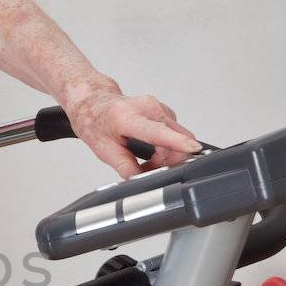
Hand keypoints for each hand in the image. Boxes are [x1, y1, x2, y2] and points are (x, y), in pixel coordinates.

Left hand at [64, 85, 202, 180]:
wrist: (94, 104)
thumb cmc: (96, 123)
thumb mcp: (105, 152)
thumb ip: (127, 168)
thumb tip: (144, 181)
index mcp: (127, 117)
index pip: (157, 131)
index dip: (176, 142)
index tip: (191, 148)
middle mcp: (146, 107)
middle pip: (174, 137)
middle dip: (169, 158)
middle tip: (150, 166)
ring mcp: (157, 106)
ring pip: (178, 136)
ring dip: (167, 153)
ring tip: (148, 157)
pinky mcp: (164, 109)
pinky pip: (175, 132)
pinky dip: (167, 145)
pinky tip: (152, 147)